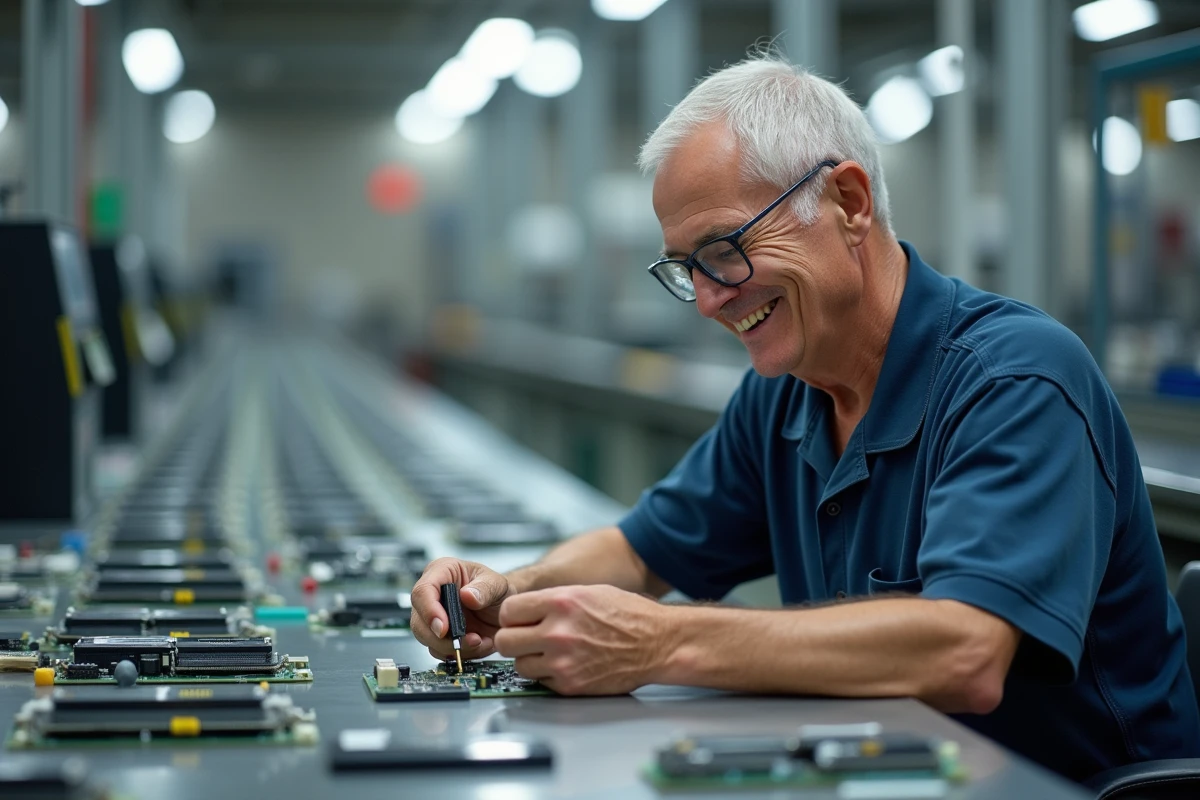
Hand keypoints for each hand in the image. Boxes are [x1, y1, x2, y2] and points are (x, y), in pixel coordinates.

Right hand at [410, 557, 514, 660]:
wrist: (502, 607)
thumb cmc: (495, 588)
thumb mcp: (497, 583)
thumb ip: (485, 588)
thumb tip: (467, 595)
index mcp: (441, 572)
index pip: (423, 591)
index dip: (429, 611)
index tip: (444, 628)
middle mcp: (433, 595)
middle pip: (419, 621)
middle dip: (441, 637)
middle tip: (466, 640)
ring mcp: (433, 617)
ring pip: (427, 639)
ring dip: (452, 647)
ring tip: (479, 641)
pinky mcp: (440, 636)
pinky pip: (440, 651)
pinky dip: (459, 653)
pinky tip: (478, 645)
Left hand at [493, 585, 668, 694]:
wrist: (658, 643)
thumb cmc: (629, 615)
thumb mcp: (587, 592)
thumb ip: (552, 600)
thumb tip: (524, 609)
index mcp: (561, 603)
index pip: (508, 611)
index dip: (512, 616)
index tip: (518, 619)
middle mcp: (558, 632)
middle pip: (505, 641)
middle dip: (513, 639)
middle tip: (526, 638)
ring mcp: (563, 662)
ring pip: (519, 665)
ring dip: (529, 659)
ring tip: (550, 652)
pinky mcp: (570, 685)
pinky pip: (540, 681)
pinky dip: (548, 674)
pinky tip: (566, 663)